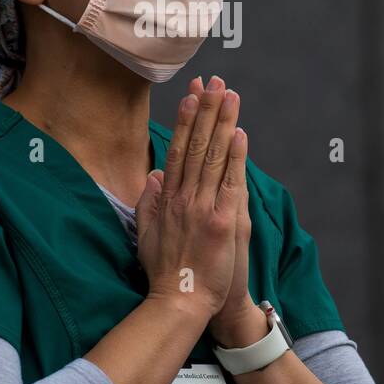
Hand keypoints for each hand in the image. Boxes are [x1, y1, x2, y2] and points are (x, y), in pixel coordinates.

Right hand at [175, 76, 258, 344]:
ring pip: (213, 156)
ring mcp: (203, 207)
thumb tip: (154, 175)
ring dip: (222, 122)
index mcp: (167, 200)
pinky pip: (229, 182)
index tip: (192, 94)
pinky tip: (239, 132)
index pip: (178, 150)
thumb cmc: (165, 274)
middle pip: (196, 145)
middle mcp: (183, 197)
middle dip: (205, 110)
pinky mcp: (222, 221)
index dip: (186, 120)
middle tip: (214, 80)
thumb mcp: (145, 234)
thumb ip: (149, 203)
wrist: (179, 303)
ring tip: (229, 94)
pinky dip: (235, 156)